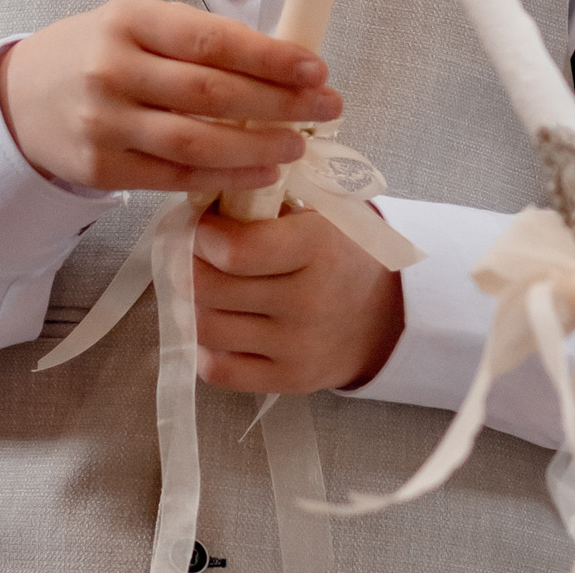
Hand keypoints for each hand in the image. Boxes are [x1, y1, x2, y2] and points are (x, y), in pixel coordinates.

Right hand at [0, 0, 339, 191]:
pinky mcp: (101, 167)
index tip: (316, 68)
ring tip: (299, 145)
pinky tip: (263, 173)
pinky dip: (226, 177)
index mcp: (130, 21)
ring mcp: (103, 123)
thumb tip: (285, 61)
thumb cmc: (101, 52)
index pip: (211, 40)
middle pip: (210, 93)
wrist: (21, 97)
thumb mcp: (142, 23)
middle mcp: (112, 71)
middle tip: (327, 107)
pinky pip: (174, 176)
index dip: (270, 57)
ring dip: (258, 147)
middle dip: (280, 103)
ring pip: (195, 142)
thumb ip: (201, 39)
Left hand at [192, 206, 403, 393]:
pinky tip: (220, 324)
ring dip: (194, 304)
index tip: (203, 224)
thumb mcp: (322, 211)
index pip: (235, 250)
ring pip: (206, 329)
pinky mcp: (288, 380)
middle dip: (188, 265)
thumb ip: (269, 201)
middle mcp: (309, 301)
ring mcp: (297, 347)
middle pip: (208, 289)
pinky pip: (217, 370)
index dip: (203, 234)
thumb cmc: (342, 251)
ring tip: (205, 287)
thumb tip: (205, 195)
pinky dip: (206, 346)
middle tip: (193, 253)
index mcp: (320, 248)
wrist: (387, 314)